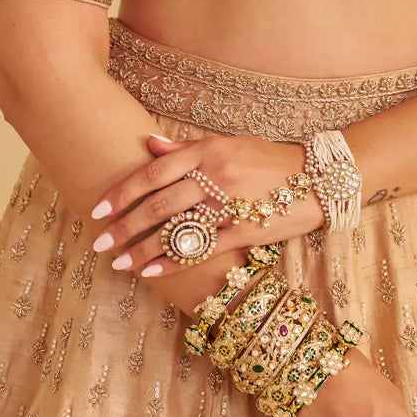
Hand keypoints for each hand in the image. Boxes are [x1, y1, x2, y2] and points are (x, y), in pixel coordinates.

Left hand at [89, 131, 323, 279]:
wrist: (319, 177)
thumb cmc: (269, 159)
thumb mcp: (228, 144)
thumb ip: (186, 148)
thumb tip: (147, 146)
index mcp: (208, 151)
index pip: (153, 172)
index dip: (122, 191)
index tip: (98, 208)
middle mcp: (216, 175)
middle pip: (158, 203)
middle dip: (124, 224)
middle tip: (100, 241)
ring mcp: (231, 204)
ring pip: (176, 229)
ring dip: (142, 248)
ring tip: (119, 262)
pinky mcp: (246, 230)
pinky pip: (203, 249)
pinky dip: (174, 262)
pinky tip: (152, 272)